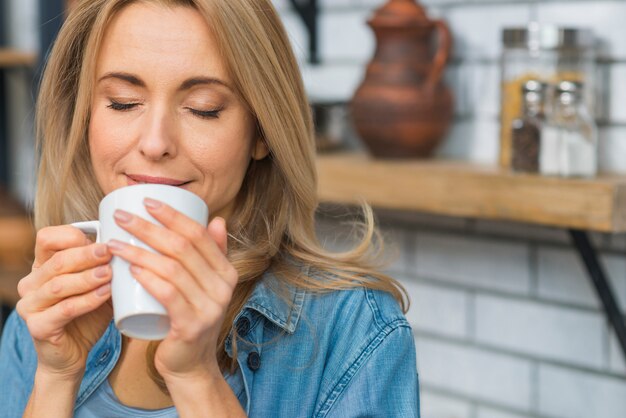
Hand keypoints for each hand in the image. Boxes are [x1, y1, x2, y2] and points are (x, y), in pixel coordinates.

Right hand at [15, 225, 112, 379]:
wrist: (73, 355)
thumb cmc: (87, 315)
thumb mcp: (98, 285)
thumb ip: (104, 265)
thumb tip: (126, 244)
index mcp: (42, 267)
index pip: (47, 238)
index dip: (72, 235)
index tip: (101, 239)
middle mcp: (31, 283)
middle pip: (57, 261)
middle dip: (86, 254)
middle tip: (110, 251)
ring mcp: (30, 305)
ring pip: (59, 285)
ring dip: (88, 277)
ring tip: (110, 273)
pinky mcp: (37, 327)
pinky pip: (64, 310)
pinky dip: (87, 300)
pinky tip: (105, 294)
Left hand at [107, 199, 237, 381]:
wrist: (190, 364)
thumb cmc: (188, 317)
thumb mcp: (204, 284)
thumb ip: (212, 254)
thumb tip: (217, 219)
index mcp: (226, 271)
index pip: (199, 234)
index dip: (172, 215)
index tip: (146, 201)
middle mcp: (223, 287)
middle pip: (182, 248)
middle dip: (148, 228)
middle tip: (121, 218)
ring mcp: (210, 307)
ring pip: (172, 269)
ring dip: (140, 252)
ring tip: (114, 244)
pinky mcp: (192, 326)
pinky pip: (169, 295)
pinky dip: (150, 280)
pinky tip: (131, 270)